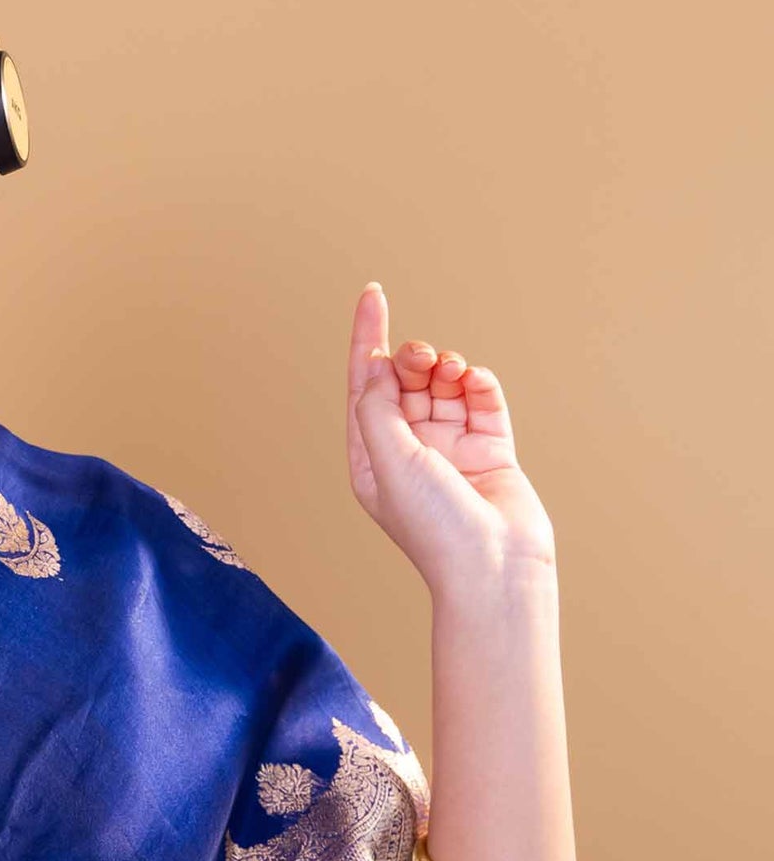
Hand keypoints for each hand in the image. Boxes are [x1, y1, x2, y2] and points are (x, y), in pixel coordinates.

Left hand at [345, 284, 553, 590]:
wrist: (494, 568)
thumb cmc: (433, 525)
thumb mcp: (387, 460)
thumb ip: (377, 407)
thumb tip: (380, 365)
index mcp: (372, 459)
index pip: (365, 386)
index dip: (368, 337)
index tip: (373, 292)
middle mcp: (409, 452)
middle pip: (405, 381)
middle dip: (413, 358)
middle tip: (423, 359)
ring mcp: (451, 450)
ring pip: (444, 386)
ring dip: (447, 368)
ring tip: (452, 371)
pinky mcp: (491, 449)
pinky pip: (482, 400)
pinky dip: (478, 384)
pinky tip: (476, 382)